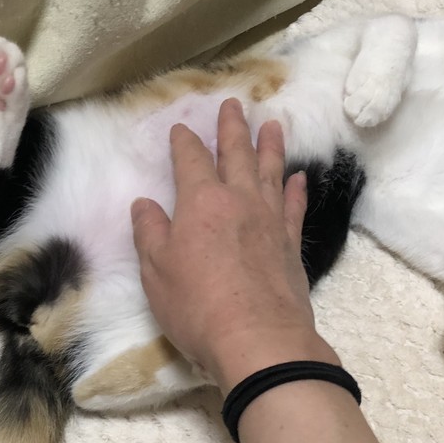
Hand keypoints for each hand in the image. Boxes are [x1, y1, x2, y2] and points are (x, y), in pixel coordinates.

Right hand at [131, 99, 338, 391]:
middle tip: (234, 103)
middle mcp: (239, 201)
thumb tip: (144, 204)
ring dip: (270, 146)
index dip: (184, 142)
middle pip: (236, 154)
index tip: (181, 129)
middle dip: (231, 127)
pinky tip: (299, 177)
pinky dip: (297, 189)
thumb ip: (150, 233)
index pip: (190, 160)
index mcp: (201, 203)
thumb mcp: (156, 272)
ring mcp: (270, 220)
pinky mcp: (291, 244)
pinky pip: (295, 207)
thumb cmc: (197, 306)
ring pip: (271, 172)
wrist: (258, 339)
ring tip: (272, 124)